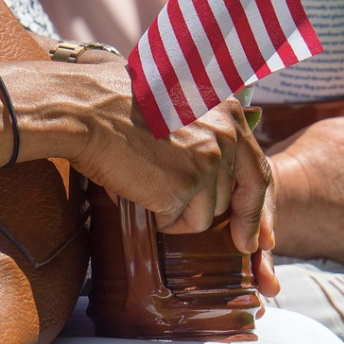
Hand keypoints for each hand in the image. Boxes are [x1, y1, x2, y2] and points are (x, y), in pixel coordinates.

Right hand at [40, 62, 272, 253]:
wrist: (85, 109)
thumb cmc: (117, 105)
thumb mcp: (178, 105)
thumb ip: (206, 130)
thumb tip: (218, 174)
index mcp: (228, 111)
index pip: (257, 170)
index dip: (256, 209)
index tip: (257, 238)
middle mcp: (226, 134)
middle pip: (230, 199)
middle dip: (205, 213)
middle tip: (195, 221)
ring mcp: (208, 160)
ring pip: (204, 216)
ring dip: (174, 210)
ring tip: (145, 180)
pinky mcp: (185, 184)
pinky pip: (178, 222)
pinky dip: (155, 216)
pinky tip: (137, 187)